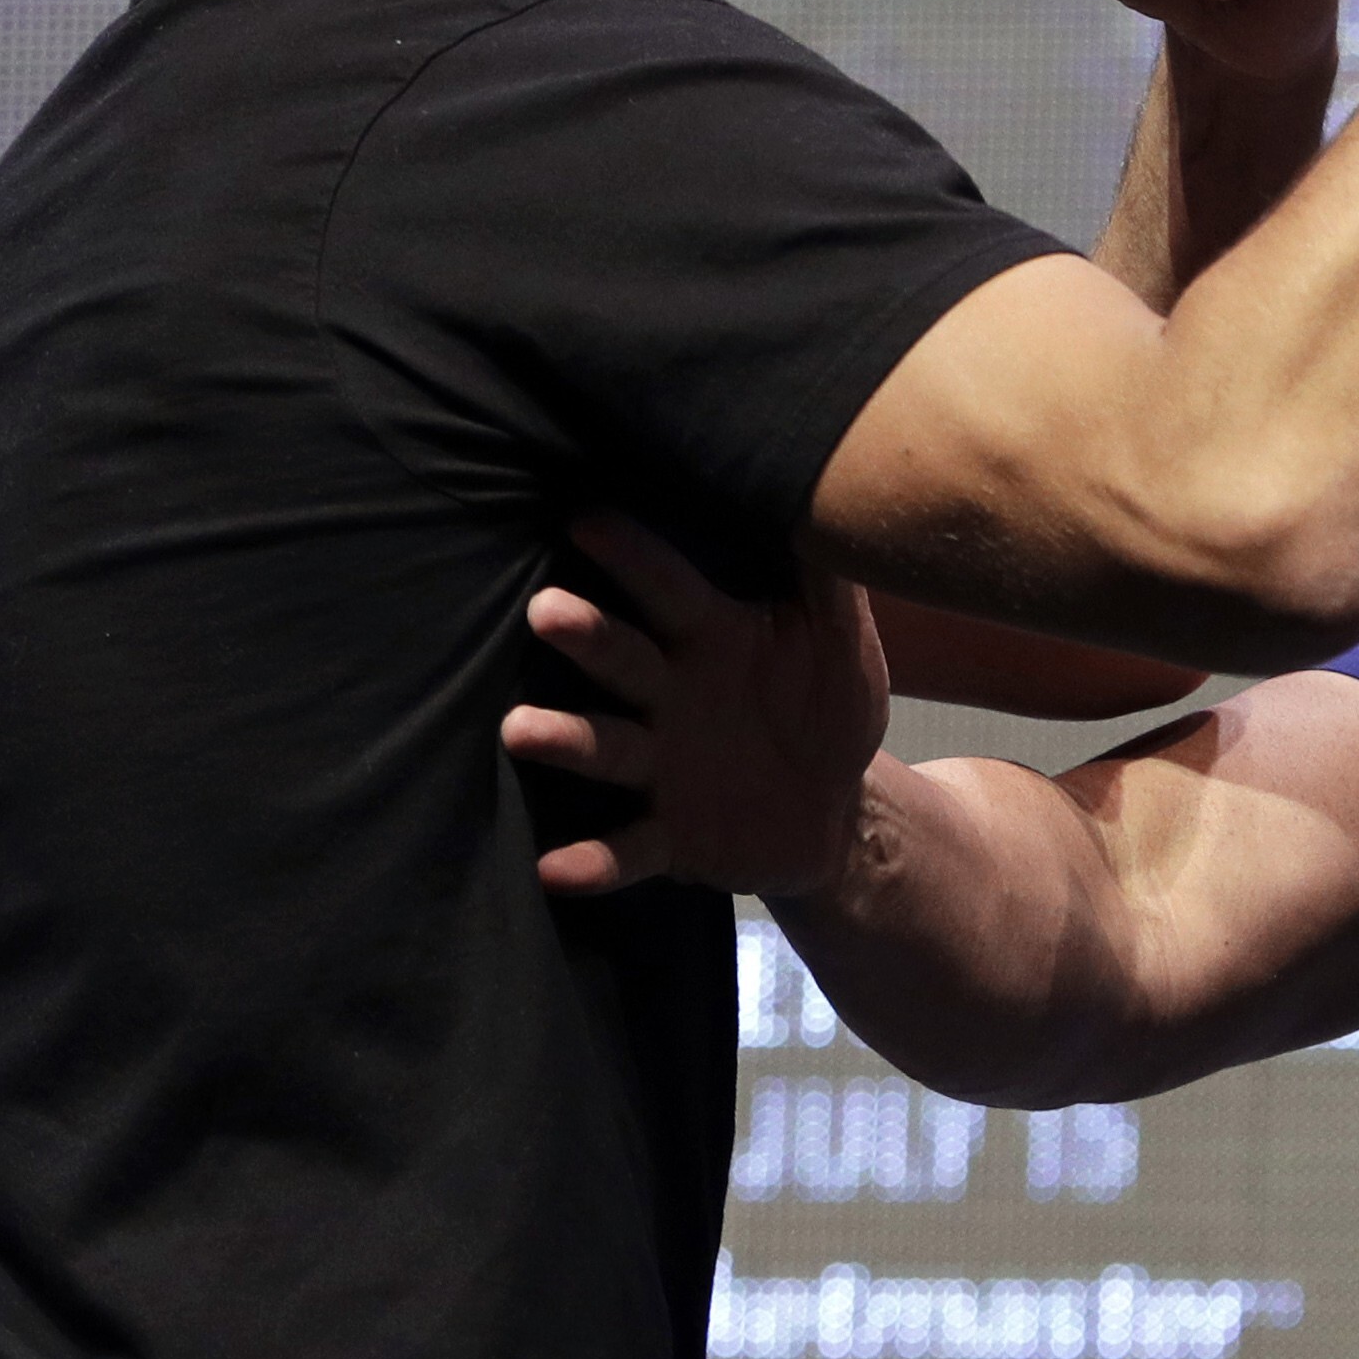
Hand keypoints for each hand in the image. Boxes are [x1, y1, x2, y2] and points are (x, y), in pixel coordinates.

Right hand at [499, 515, 889, 896]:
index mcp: (710, 636)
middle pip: (621, 658)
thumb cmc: (827, 704)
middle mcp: (668, 694)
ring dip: (563, 739)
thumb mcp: (841, 639)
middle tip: (543, 611)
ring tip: (517, 728)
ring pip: (606, 747)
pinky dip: (592, 861)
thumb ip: (831, 574)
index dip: (632, 557)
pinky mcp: (669, 835)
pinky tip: (553, 868)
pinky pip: (627, 848)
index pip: (668, 588)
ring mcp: (660, 766)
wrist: (835, 809)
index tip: (586, 517)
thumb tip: (830, 490)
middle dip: (584, 637)